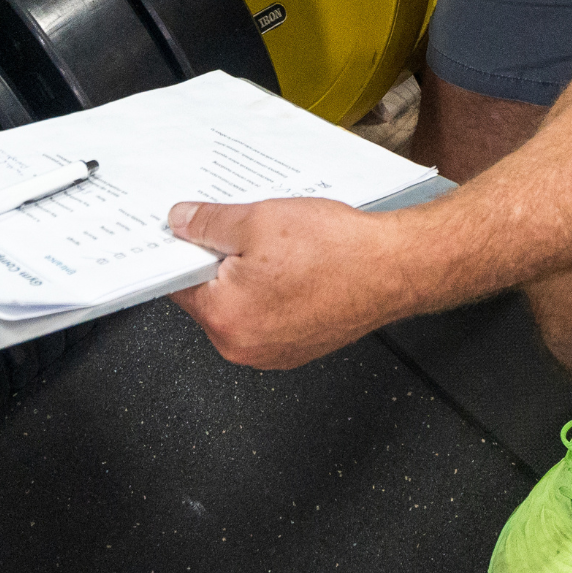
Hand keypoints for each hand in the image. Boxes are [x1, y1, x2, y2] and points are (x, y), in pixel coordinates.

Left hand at [167, 197, 414, 368]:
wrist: (393, 269)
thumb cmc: (335, 250)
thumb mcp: (258, 219)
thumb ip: (209, 223)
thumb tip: (180, 223)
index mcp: (224, 317)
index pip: (178, 282)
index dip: (184, 249)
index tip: (189, 231)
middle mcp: (243, 346)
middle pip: (210, 297)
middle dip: (220, 262)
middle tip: (245, 231)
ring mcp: (272, 353)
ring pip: (241, 306)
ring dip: (249, 278)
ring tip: (278, 248)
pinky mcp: (296, 349)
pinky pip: (268, 317)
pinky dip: (273, 293)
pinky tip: (295, 267)